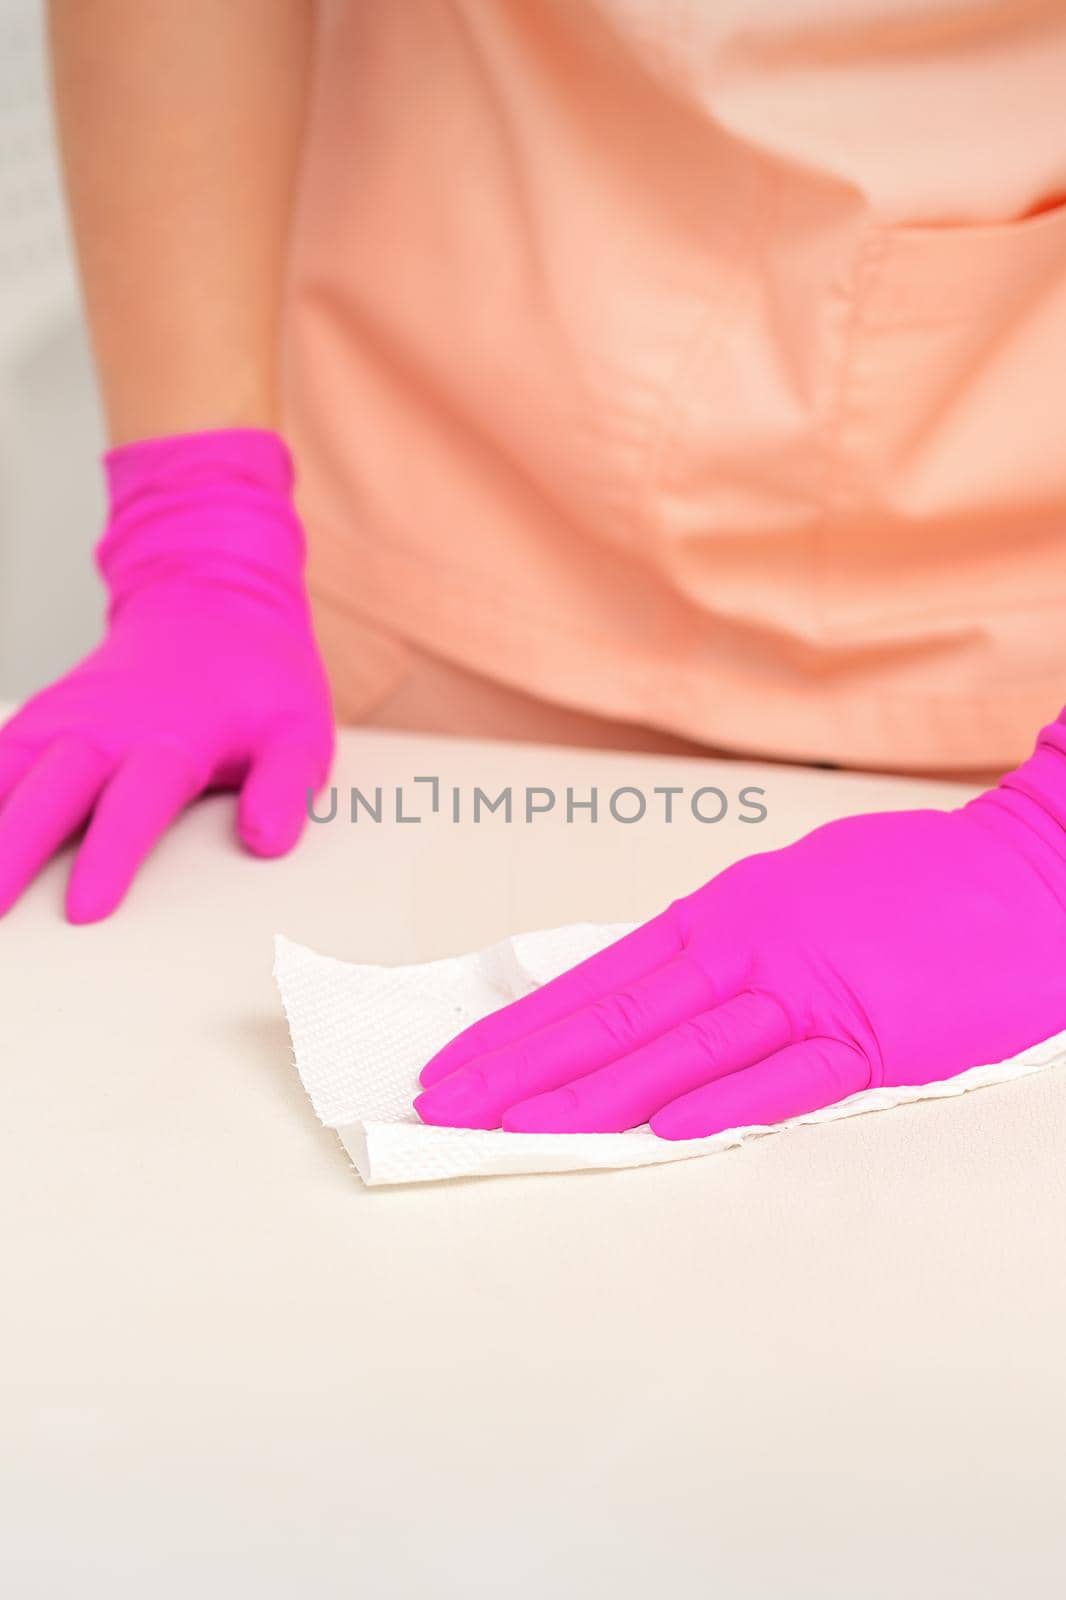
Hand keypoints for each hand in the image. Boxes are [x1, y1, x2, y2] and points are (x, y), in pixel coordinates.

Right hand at [0, 429, 332, 921]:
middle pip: (53, 791)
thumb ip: (286, 788)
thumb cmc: (261, 682)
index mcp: (177, 738)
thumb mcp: (301, 731)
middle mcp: (109, 727)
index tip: (84, 910)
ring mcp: (68, 718)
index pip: (137, 803)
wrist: (213, 602)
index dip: (109, 855)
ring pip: (9, 770)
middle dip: (15, 848)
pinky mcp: (44, 715)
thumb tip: (265, 842)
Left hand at [415, 732, 1065, 1136]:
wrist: (1023, 871)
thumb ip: (717, 943)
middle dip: (521, 1065)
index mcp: (722, 915)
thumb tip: (642, 986)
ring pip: (680, 1049)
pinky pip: (790, 1076)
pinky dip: (729, 1104)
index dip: (521, 1028)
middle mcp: (746, 946)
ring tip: (514, 1129)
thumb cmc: (905, 886)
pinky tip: (667, 1132)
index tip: (456, 1063)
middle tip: (443, 1104)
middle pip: (615, 1016)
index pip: (598, 983)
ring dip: (590, 1092)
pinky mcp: (872, 1034)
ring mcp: (806, 990)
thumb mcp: (788, 893)